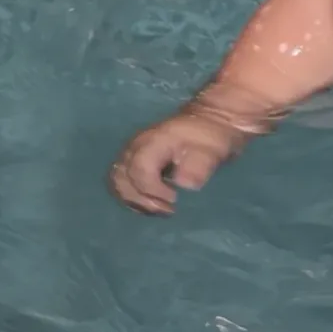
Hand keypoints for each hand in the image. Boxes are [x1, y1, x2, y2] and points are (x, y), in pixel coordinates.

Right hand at [110, 106, 251, 214]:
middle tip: (167, 209)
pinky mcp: (133, 160)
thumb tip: (184, 184)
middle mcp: (137, 146)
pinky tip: (153, 203)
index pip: (139, 170)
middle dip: (141, 199)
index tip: (174, 198)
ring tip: (161, 209)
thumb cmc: (212, 137)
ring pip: (119, 182)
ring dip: (135, 200)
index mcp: (154, 141)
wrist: (210, 121)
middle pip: (122, 178)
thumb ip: (199, 165)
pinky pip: (123, 182)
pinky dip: (134, 196)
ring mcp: (132, 152)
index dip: (151, 189)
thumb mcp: (213, 149)